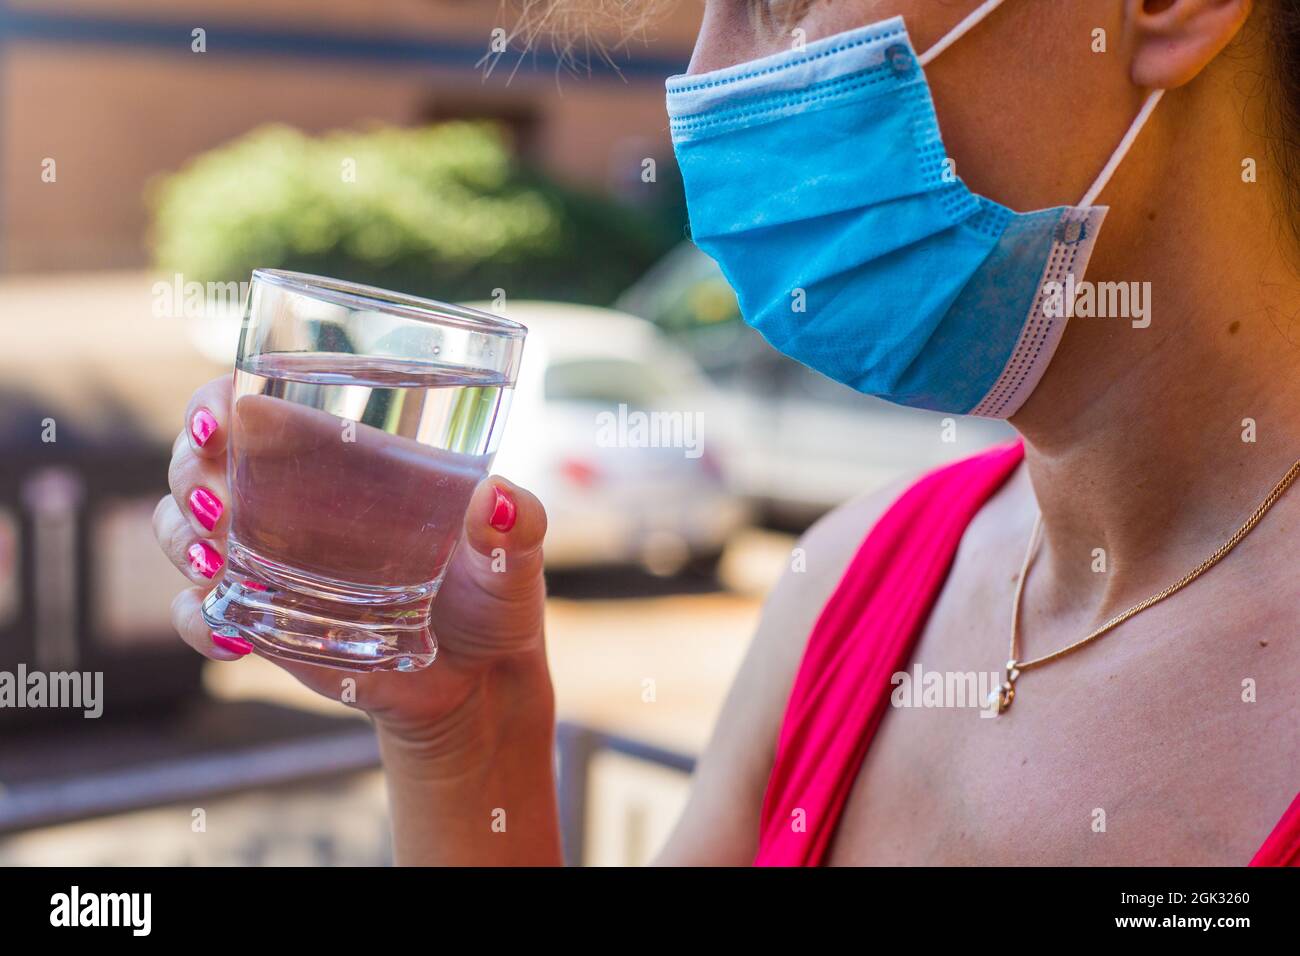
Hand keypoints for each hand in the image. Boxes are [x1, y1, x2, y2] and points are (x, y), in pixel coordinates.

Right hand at [153, 375, 551, 750]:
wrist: (479, 681)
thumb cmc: (494, 593)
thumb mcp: (516, 552)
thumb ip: (518, 524)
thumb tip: (498, 500)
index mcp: (343, 458)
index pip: (257, 404)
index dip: (216, 402)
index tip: (218, 419)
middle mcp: (292, 499)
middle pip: (201, 461)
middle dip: (187, 469)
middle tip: (217, 501)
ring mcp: (269, 561)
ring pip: (184, 529)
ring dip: (182, 538)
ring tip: (216, 560)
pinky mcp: (265, 621)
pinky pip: (202, 615)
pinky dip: (198, 622)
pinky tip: (232, 635)